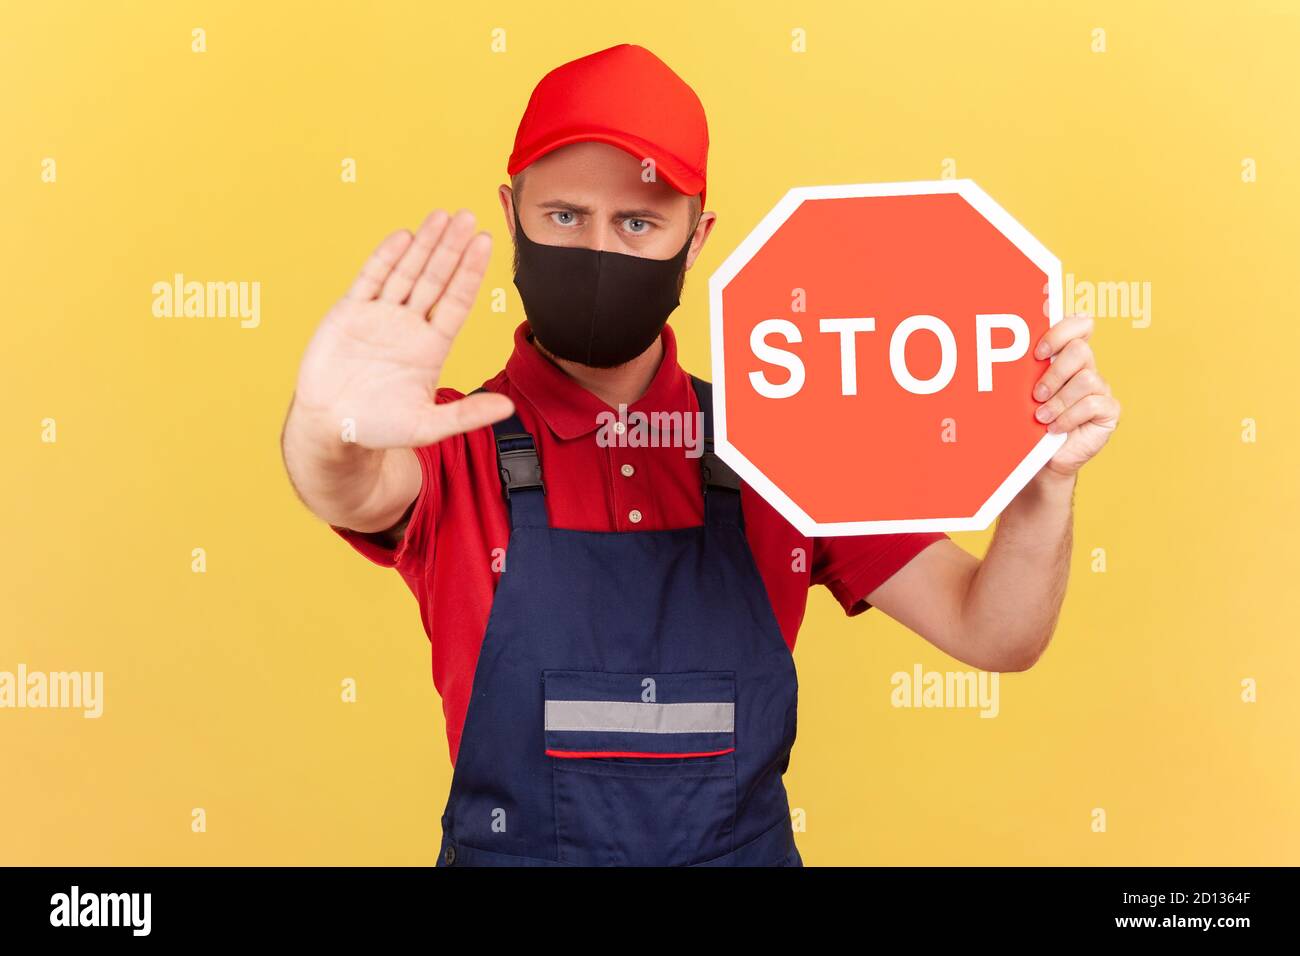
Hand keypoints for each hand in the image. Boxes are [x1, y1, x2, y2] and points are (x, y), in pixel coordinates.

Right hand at [293, 209, 514, 448]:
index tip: (486, 243)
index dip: (470, 272)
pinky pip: (370, 279)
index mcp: (432, 347)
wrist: (331, 427)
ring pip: (406, 272)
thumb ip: (466, 416)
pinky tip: (403, 236)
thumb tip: (508, 410)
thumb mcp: (427, 427)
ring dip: (423, 244)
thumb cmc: (380, 428)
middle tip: (468, 217)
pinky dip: (385, 258)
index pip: (456, 301)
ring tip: (441, 216)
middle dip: (451, 248)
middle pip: (435, 279)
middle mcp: (410, 325)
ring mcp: (380, 315)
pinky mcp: (349, 312)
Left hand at [1030, 313, 1120, 477]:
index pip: (1079, 325)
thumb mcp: (1024, 393)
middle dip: (1054, 373)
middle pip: (1080, 351)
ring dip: (1059, 401)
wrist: (1042, 458)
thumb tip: (1005, 351)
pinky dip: (1069, 417)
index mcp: (1067, 357)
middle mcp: (1087, 369)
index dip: (1061, 332)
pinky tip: (1055, 428)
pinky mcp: (1110, 411)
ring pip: (1087, 379)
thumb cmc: (1030, 422)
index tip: (1038, 352)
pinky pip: (1093, 404)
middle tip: (1036, 395)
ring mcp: (1101, 390)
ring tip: (1042, 417)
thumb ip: (1025, 370)